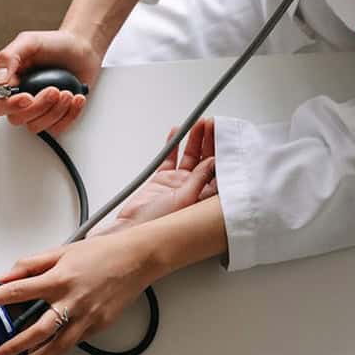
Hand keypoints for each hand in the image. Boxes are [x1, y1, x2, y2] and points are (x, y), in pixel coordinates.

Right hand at [0, 29, 99, 134]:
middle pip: (16, 119)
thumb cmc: (55, 44)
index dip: (9, 106)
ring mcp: (37, 110)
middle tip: (54, 90)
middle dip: (38, 106)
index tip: (27, 97)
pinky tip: (76, 99)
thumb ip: (9, 57)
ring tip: (68, 92)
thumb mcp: (29, 42)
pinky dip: (69, 115)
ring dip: (55, 111)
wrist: (83, 50)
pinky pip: (56, 129)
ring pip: (36, 126)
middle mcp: (19, 99)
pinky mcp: (55, 117)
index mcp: (7, 82)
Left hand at [0, 228, 161, 354]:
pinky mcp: (98, 326)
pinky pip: (73, 342)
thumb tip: (7, 275)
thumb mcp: (61, 251)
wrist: (137, 259)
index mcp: (59, 279)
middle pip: (36, 330)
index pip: (16, 291)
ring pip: (56, 347)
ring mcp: (86, 317)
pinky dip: (56, 351)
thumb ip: (31, 264)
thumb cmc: (102, 253)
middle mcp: (71, 301)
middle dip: (13, 346)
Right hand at [92, 118, 217, 236]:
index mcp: (204, 198)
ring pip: (189, 157)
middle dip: (209, 142)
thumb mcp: (184, 200)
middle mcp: (193, 190)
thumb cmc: (158, 226)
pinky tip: (177, 133)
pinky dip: (173, 146)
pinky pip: (170, 159)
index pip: (219, 171)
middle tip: (211, 124)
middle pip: (206, 161)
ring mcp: (177, 184)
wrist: (131, 230)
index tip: (223, 136)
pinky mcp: (162, 180)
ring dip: (194, 141)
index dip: (222, 153)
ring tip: (197, 125)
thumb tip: (214, 162)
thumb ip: (199, 179)